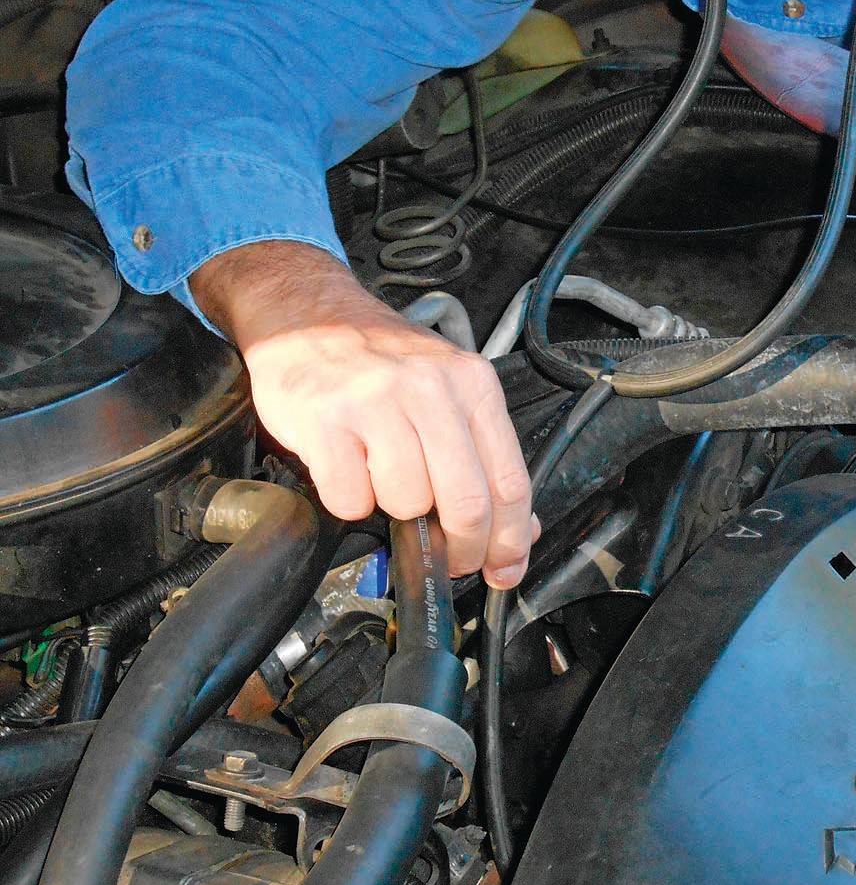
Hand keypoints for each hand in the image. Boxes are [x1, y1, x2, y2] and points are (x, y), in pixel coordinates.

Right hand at [190, 241, 534, 584]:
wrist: (305, 314)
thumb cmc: (381, 362)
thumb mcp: (448, 391)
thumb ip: (485, 455)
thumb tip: (521, 530)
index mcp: (473, 385)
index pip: (510, 482)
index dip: (510, 541)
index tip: (504, 570)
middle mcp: (431, 388)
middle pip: (467, 504)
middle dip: (460, 549)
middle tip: (447, 558)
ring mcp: (376, 402)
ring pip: (408, 503)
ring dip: (396, 514)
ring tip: (384, 484)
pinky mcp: (325, 419)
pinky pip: (351, 499)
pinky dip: (351, 503)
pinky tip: (349, 474)